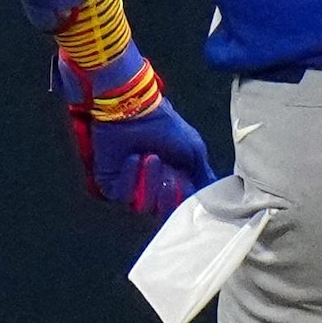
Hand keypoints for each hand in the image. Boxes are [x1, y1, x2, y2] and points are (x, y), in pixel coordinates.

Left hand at [55, 55, 216, 215]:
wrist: (135, 110)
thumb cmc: (165, 126)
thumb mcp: (194, 150)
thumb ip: (203, 176)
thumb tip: (211, 194)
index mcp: (173, 181)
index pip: (179, 206)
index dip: (182, 197)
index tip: (185, 180)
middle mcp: (152, 187)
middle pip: (161, 212)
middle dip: (168, 193)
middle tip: (170, 172)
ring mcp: (131, 186)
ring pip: (143, 206)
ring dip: (151, 182)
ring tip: (153, 158)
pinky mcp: (110, 183)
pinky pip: (123, 194)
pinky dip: (131, 177)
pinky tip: (135, 158)